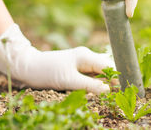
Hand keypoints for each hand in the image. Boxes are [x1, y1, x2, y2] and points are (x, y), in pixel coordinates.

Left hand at [0, 24, 114, 93]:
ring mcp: (81, 62)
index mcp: (86, 56)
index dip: (117, 77)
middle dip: (112, 80)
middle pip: (106, 68)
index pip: (109, 65)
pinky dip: (95, 83)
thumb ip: (89, 85)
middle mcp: (86, 56)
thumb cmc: (46, 72)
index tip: (123, 89)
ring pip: (100, 72)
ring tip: (108, 94)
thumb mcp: (68, 81)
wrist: (27, 67)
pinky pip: (91, 75)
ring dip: (103, 82)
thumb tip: (108, 90)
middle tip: (116, 94)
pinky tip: (96, 90)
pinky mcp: (76, 68)